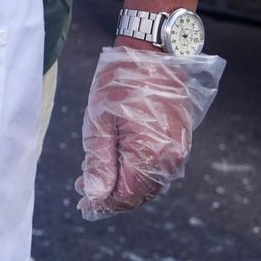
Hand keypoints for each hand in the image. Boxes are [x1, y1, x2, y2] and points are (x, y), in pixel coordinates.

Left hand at [74, 45, 224, 220]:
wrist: (152, 54)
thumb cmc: (121, 83)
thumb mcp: (99, 123)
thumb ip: (99, 164)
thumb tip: (95, 197)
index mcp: (151, 156)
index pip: (126, 196)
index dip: (103, 205)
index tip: (82, 205)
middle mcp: (171, 159)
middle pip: (139, 193)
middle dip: (110, 195)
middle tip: (82, 190)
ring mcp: (178, 150)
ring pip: (148, 182)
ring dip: (122, 183)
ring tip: (93, 175)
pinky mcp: (178, 141)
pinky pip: (156, 167)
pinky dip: (135, 170)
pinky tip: (115, 161)